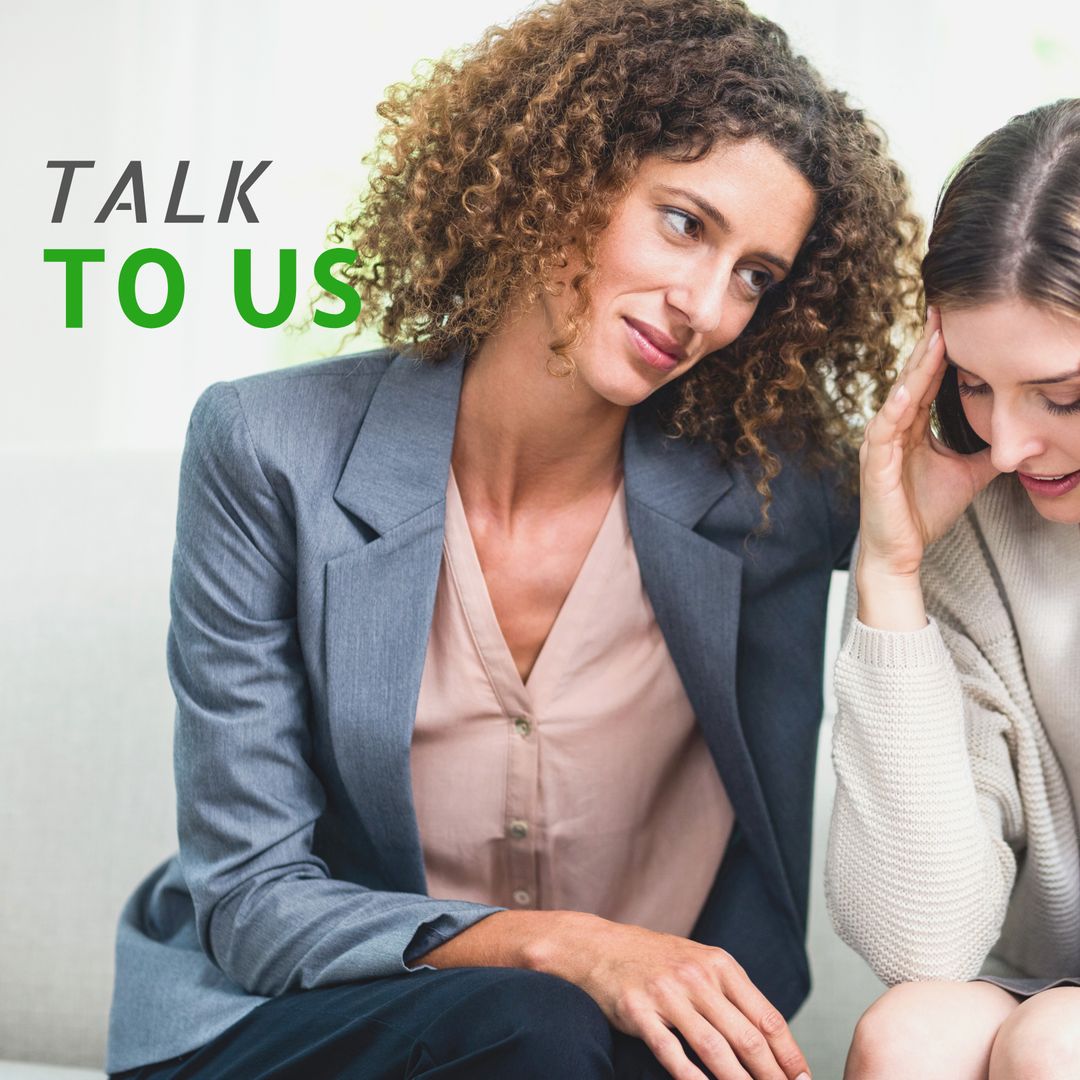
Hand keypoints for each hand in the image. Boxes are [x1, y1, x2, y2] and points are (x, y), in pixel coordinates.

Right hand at [556, 917, 810, 1079]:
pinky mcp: (639, 1010)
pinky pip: (671, 1052)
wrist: (600, 946)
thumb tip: (771, 1036)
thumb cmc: (656, 959)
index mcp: (720, 964)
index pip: (766, 1016)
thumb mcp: (700, 962)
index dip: (789, 1054)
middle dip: (772, 1076)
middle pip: (746, 1036)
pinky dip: (691, 1077)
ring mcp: (667, 993)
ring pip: (714, 1048)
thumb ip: (732, 993)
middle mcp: (697, 976)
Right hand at [857, 309, 997, 590]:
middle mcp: (893, 428)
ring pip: (901, 394)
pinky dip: (898, 406)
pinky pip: (886, 427)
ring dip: (917, 366)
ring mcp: (881, 444)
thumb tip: (1016, 437)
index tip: (959, 319)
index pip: (929, 380)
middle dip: (930, 342)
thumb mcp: (967, 474)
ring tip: (934, 337)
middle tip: (944, 307)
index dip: (943, 350)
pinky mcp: (875, 463)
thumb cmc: (922, 513)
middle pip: (914, 377)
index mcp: (912, 428)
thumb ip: (985, 451)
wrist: (901, 551)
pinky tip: (911, 387)